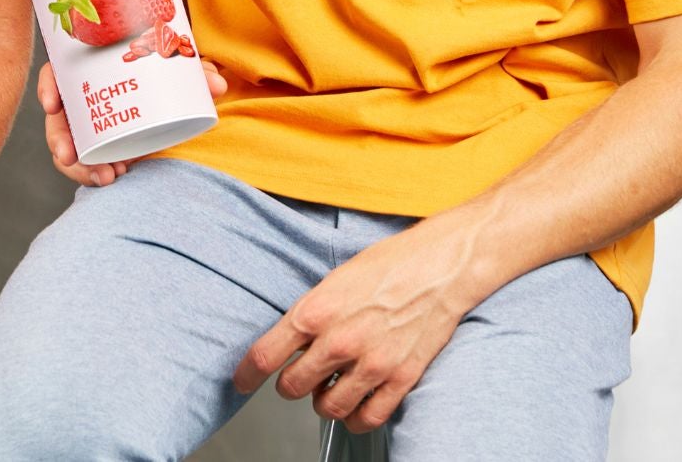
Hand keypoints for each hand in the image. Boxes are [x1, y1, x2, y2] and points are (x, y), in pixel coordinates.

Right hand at [38, 56, 227, 187]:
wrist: (175, 98)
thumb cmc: (167, 73)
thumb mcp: (178, 69)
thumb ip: (197, 73)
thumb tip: (217, 84)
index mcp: (90, 70)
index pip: (57, 74)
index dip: (48, 88)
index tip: (51, 105)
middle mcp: (83, 98)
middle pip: (57, 118)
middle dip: (59, 140)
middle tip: (69, 155)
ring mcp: (88, 125)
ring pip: (69, 147)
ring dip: (78, 166)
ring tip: (104, 178)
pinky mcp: (99, 147)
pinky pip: (85, 163)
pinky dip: (92, 173)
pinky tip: (109, 180)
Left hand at [231, 218, 478, 432]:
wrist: (439, 266)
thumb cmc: (389, 264)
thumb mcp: (335, 279)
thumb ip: (312, 312)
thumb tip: (291, 339)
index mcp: (317, 311)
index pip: (266, 355)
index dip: (247, 374)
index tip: (242, 381)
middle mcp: (340, 341)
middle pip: (292, 387)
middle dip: (290, 383)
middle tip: (298, 376)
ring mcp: (371, 364)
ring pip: (327, 408)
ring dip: (322, 402)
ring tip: (329, 387)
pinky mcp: (399, 379)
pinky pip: (367, 417)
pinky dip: (355, 417)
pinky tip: (356, 403)